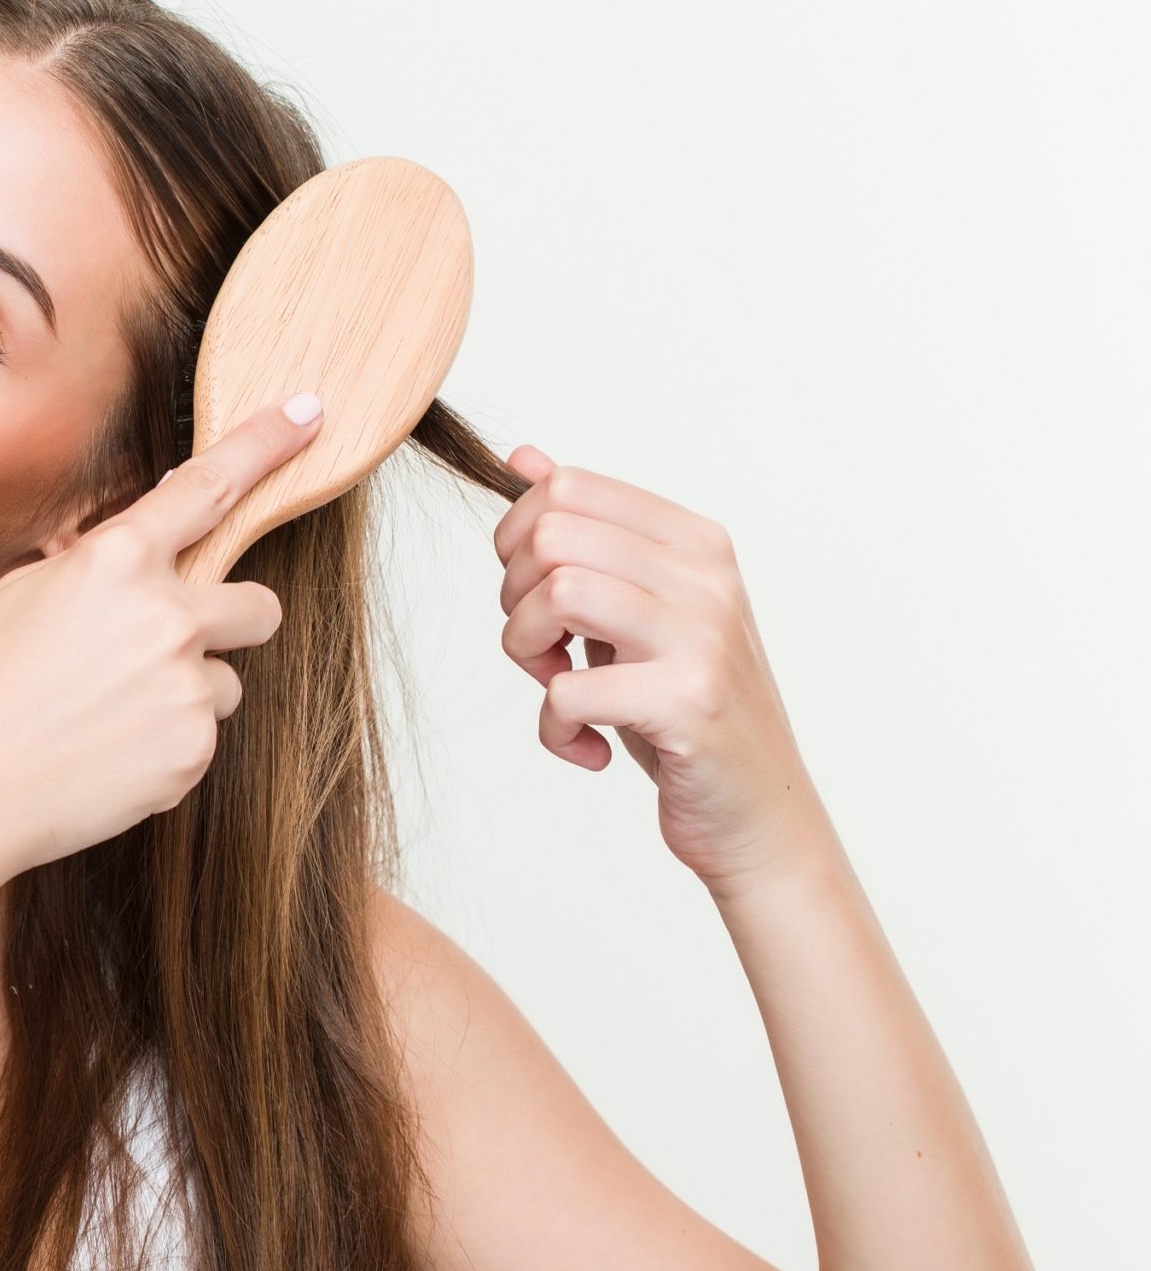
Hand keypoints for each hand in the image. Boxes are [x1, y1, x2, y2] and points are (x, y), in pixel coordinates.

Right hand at [0, 394, 326, 882]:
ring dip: (186, 693)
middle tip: (179, 644)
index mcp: (115, 560)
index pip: (210, 486)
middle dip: (234, 620)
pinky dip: (165, 747)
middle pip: (259, 603)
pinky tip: (104, 756)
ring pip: (226, 681)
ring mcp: (186, 687)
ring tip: (108, 717)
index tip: (308, 413)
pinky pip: (200, 738)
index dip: (266, 443)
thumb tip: (136, 562)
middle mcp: (166, 615)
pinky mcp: (192, 752)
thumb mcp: (18, 596)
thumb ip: (93, 569)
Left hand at [493, 443, 831, 888]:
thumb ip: (585, 534)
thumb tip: (522, 458)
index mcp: (694, 541)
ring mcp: (704, 636)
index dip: (515, 544)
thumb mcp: (636, 610)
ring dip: (527, 653)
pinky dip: (553, 728)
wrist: (756, 812)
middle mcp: (707, 576)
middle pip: (551, 535)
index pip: (566, 487)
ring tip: (557, 691)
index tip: (535, 600)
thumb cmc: (683, 710)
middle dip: (514, 600)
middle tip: (543, 652)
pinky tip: (584, 747)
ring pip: (556, 595)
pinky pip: (567, 690)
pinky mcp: (690, 702)